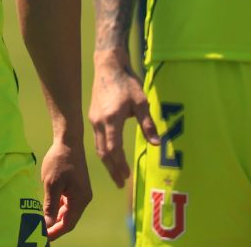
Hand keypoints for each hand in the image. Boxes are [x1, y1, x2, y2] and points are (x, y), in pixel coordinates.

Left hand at [40, 137, 92, 237]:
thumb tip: (47, 224)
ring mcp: (80, 194)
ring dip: (55, 219)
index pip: (68, 223)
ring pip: (67, 212)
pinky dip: (56, 209)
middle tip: (38, 234)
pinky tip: (45, 211)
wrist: (68, 142)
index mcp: (80, 199)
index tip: (42, 238)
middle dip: (55, 228)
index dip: (56, 232)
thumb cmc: (59, 161)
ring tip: (40, 225)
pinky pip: (66, 203)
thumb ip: (50, 206)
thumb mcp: (51, 184)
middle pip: (68, 220)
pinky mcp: (75, 188)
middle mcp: (83, 199)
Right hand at [88, 58, 157, 186]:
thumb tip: (156, 144)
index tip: (127, 177)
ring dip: (107, 161)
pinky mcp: (93, 116)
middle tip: (121, 183)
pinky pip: (97, 138)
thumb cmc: (127, 83)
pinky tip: (110, 155)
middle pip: (103, 151)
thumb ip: (148, 124)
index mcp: (111, 120)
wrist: (108, 66)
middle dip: (112, 168)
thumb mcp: (141, 102)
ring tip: (116, 173)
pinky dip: (104, 151)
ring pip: (98, 146)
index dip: (119, 164)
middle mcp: (99, 122)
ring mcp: (94, 119)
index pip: (113, 148)